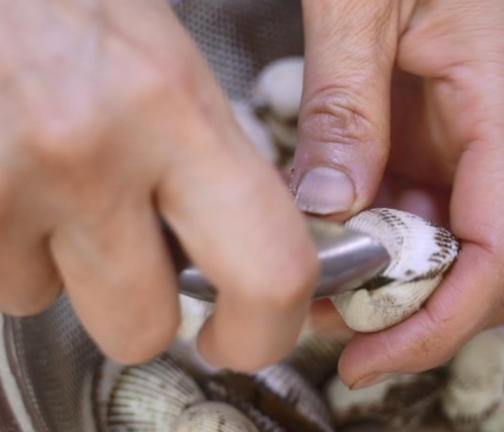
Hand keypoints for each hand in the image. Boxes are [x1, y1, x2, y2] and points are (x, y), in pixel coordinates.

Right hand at [0, 0, 316, 370]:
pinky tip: (8, 175)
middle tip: (141, 267)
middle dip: (145, 314)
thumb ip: (210, 150)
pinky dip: (2, 243)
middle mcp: (90, 151)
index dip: (267, 330)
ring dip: (57, 262)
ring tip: (50, 180)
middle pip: (143, 327)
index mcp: (174, 104)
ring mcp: (4, 180)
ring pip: (45, 301)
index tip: (249, 333)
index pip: (269, 269)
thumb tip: (246, 237)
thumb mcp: (163, 54)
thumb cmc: (66, 0)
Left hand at [293, 0, 503, 387]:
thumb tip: (328, 207)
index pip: (502, 246)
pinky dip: (372, 235)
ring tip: (315, 289)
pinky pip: (413, 202)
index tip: (377, 353)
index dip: (446, 318)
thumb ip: (345, 104)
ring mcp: (464, 132)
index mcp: (495, 100)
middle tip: (330, 327)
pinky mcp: (431, 127)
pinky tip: (326, 236)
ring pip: (442, 240)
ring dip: (384, 278)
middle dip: (410, 310)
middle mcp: (491, 128)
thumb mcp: (360, 4)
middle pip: (479, 260)